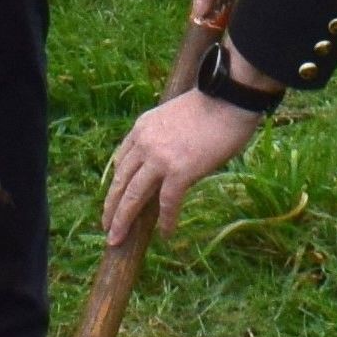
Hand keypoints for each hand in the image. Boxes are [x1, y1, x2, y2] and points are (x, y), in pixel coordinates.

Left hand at [103, 87, 261, 251]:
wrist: (230, 98)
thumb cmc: (213, 105)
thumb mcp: (175, 117)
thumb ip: (166, 137)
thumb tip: (172, 160)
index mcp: (142, 128)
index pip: (121, 161)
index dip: (116, 184)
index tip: (114, 198)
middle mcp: (144, 143)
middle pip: (120, 182)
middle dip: (111, 207)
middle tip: (106, 227)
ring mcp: (160, 158)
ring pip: (133, 196)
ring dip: (123, 220)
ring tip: (118, 239)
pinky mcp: (179, 172)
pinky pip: (167, 203)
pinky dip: (166, 221)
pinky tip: (166, 234)